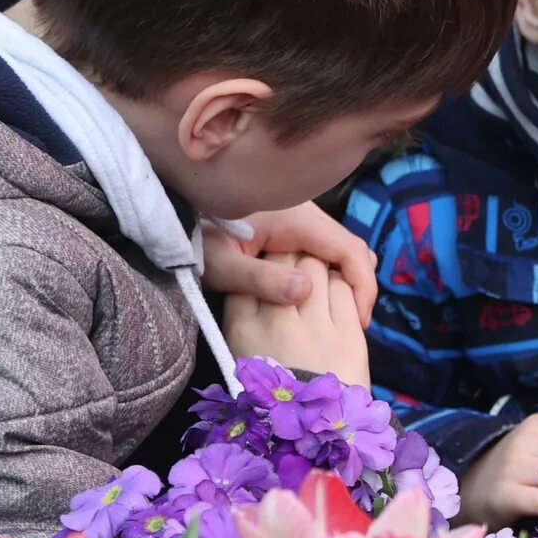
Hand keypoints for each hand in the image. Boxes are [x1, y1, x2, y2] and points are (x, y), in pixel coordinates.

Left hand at [203, 204, 378, 321]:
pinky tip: (320, 299)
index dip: (362, 286)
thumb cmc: (194, 239)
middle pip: (351, 249)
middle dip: (359, 286)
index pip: (350, 249)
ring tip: (342, 315)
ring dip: (346, 282)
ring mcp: (300, 219)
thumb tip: (305, 292)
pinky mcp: (292, 228)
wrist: (174, 215)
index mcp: (296, 218)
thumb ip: (260, 279)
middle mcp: (306, 213)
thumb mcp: (222, 264)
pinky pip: (325, 251)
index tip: (358, 323)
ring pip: (340, 250)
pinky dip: (331, 275)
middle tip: (353, 324)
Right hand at [221, 252, 370, 387]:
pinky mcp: (348, 333)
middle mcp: (276, 318)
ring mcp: (315, 324)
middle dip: (294, 256)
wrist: (314, 430)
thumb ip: (247, 309)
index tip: (273, 269)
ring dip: (320, 266)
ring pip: (317, 266)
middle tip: (299, 269)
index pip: (251, 268)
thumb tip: (266, 271)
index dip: (265, 262)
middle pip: (286, 258)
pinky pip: (345, 287)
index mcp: (242, 323)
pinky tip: (339, 296)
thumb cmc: (274, 390)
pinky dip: (343, 284)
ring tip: (319, 283)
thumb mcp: (242, 350)